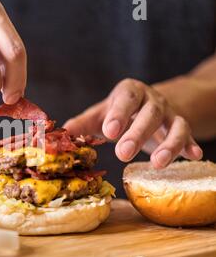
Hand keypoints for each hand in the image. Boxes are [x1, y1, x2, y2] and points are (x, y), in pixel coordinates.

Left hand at [64, 78, 202, 168]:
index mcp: (129, 92)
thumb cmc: (118, 113)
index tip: (109, 131)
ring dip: (169, 144)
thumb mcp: (100, 115)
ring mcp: (170, 113)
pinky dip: (191, 145)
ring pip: (175, 124)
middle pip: (150, 113)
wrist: (146, 105)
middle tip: (123, 153)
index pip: (125, 99)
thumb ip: (83, 124)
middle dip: (138, 133)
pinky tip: (192, 157)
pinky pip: (189, 134)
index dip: (119, 114)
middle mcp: (152, 100)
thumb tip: (63, 134)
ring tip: (158, 164)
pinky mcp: (182, 126)